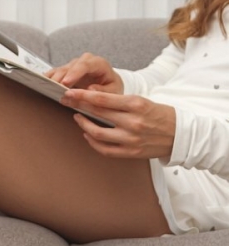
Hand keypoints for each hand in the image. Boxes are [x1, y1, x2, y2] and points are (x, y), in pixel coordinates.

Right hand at [46, 53, 122, 93]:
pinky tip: (41, 83)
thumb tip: (90, 90)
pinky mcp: (66, 72)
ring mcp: (74, 66)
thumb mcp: (113, 92)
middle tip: (53, 88)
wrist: (109, 86)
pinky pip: (55, 73)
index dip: (75, 73)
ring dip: (53, 79)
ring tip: (45, 87)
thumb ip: (103, 91)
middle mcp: (85, 62)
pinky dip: (48, 78)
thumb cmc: (111, 89)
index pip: (86, 65)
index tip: (66, 83)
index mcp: (99, 64)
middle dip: (61, 77)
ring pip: (61, 69)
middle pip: (70, 66)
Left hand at [60, 90, 176, 159]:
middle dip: (79, 106)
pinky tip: (87, 135)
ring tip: (77, 117)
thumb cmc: (160, 115)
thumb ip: (120, 102)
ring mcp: (130, 139)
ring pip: (97, 133)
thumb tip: (94, 97)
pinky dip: (93, 142)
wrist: (179, 135)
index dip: (83, 95)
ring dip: (83, 125)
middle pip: (97, 113)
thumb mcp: (144, 102)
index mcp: (136, 104)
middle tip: (66, 101)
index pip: (103, 99)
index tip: (70, 92)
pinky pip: (104, 149)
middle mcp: (132, 122)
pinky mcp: (129, 152)